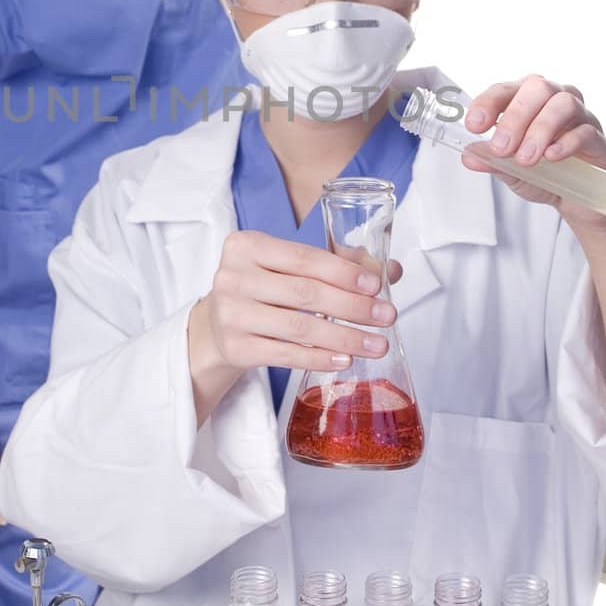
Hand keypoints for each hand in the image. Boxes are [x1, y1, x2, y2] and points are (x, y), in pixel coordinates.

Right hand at [191, 229, 403, 380]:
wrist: (215, 327)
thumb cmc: (261, 289)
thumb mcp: (286, 267)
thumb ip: (335, 264)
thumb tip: (390, 270)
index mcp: (246, 245)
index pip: (304, 257)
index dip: (343, 272)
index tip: (376, 285)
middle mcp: (233, 276)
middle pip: (305, 293)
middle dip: (354, 307)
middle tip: (387, 316)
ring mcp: (232, 314)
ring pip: (300, 327)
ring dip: (345, 338)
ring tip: (377, 345)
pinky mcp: (235, 347)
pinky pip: (286, 355)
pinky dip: (319, 358)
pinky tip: (344, 360)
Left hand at [460, 74, 605, 228]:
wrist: (581, 203)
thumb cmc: (547, 177)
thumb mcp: (513, 173)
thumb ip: (493, 162)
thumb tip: (469, 157)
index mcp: (529, 103)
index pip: (507, 89)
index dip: (489, 102)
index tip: (474, 125)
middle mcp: (556, 102)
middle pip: (538, 88)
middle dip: (515, 116)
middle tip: (501, 148)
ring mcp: (582, 119)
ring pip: (564, 104)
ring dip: (540, 129)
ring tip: (526, 159)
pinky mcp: (600, 142)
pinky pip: (587, 132)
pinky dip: (566, 143)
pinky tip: (551, 157)